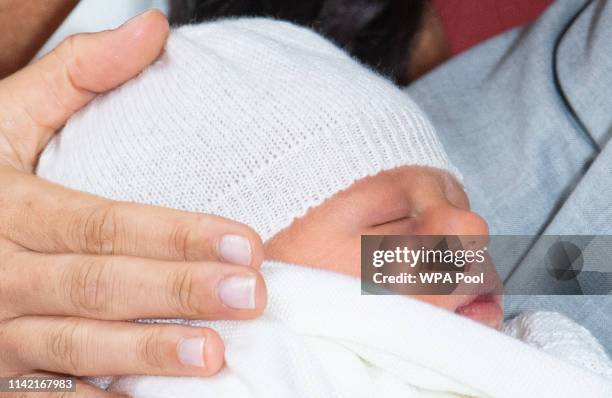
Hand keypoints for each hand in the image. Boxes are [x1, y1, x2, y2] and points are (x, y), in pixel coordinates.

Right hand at [0, 10, 266, 396]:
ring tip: (212, 358)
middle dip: (177, 293)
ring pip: (74, 344)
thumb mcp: (6, 114)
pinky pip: (40, 393)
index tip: (248, 243)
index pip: (107, 222)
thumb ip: (79, 73)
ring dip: (145, 354)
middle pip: (101, 284)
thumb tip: (153, 24)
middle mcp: (1, 270)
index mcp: (11, 206)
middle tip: (250, 298)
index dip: (179, 234)